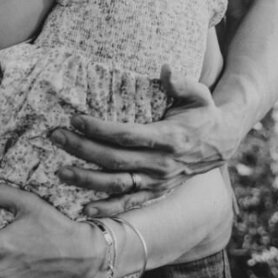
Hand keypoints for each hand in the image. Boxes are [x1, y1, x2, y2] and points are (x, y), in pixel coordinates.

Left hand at [50, 66, 234, 214]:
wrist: (221, 143)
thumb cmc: (203, 113)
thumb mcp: (199, 95)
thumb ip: (181, 83)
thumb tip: (166, 68)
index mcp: (168, 138)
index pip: (126, 135)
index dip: (99, 129)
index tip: (75, 119)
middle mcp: (161, 164)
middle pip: (114, 160)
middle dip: (82, 149)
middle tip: (56, 137)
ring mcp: (158, 181)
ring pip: (117, 184)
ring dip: (87, 180)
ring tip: (60, 171)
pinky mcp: (156, 192)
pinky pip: (129, 203)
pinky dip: (107, 208)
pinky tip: (85, 208)